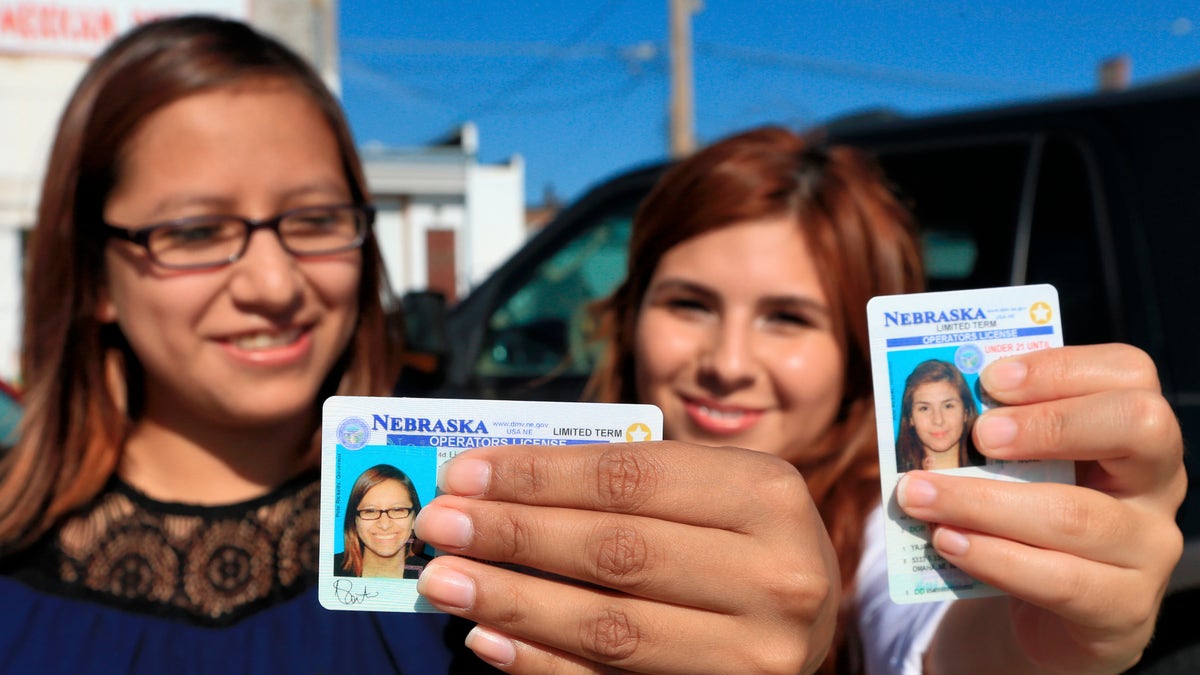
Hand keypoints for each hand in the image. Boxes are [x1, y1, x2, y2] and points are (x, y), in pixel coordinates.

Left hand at [414, 440, 839, 673]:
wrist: (808, 614)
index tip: (463, 472)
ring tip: (445, 582)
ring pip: (611, 627)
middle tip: (440, 524)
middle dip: (513, 535)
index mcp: (768, 495)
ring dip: (513, 602)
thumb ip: (625, 481)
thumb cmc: (740, 533)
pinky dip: (543, 662)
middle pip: (616, 551)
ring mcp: (754, 653)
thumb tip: (493, 484)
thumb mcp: (710, 483)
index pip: (629, 478)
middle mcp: (775, 575)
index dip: (537, 475)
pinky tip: (488, 638)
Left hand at [897, 344, 1185, 672]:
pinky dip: (993, 558)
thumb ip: (992, 434)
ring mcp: (1150, 546)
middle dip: (1049, 424)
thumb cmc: (1026, 515)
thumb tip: (925, 408)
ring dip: (982, 502)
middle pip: (1137, 426)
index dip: (1060, 369)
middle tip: (979, 434)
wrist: (1050, 611)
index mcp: (1133, 427)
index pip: (1128, 372)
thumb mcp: (1017, 466)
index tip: (990, 380)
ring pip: (1076, 515)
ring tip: (919, 496)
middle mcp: (1157, 480)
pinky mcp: (1125, 607)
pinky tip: (946, 542)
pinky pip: (1061, 580)